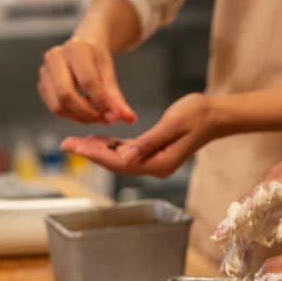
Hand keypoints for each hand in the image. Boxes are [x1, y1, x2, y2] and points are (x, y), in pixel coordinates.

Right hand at [37, 37, 136, 124]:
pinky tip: (84, 112)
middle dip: (87, 113)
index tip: (113, 115)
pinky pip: (54, 108)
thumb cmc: (95, 59)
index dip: (101, 101)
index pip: (88, 81)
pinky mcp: (41, 84)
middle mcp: (55, 57)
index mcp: (75, 48)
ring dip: (79, 117)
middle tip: (103, 119)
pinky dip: (71, 115)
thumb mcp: (108, 71)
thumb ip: (116, 96)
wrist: (79, 50)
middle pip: (66, 94)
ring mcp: (44, 71)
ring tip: (96, 116)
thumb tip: (128, 118)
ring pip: (58, 105)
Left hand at [61, 93, 216, 175]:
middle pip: (115, 163)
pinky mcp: (153, 151)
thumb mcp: (173, 124)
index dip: (95, 155)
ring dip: (97, 150)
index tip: (75, 146)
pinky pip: (127, 151)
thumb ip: (148, 142)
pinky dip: (110, 146)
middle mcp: (154, 166)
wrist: (216, 114)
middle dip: (90, 153)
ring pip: (119, 158)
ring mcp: (154, 160)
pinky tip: (98, 138)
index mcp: (159, 163)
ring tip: (75, 142)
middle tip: (65, 144)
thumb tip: (124, 157)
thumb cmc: (198, 115)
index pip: (120, 163)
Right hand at [225, 122, 281, 239]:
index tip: (220, 236)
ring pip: (254, 198)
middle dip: (235, 223)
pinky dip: (256, 210)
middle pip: (247, 201)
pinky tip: (253, 224)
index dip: (236, 221)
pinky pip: (264, 195)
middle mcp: (275, 174)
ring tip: (235, 239)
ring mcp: (279, 174)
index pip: (251, 203)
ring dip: (244, 218)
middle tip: (222, 244)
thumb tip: (281, 235)